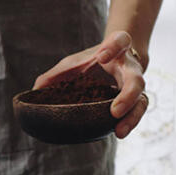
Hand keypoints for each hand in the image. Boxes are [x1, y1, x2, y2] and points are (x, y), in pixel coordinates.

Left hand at [33, 31, 148, 137]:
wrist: (118, 60)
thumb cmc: (93, 62)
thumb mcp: (73, 63)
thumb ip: (55, 75)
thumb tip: (34, 91)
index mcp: (117, 49)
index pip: (121, 41)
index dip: (112, 47)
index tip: (100, 57)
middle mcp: (131, 68)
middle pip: (137, 80)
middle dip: (127, 95)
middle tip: (114, 111)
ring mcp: (136, 86)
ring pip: (141, 101)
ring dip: (132, 117)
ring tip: (119, 132)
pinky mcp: (136, 101)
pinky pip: (137, 113)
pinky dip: (129, 123)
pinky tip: (118, 133)